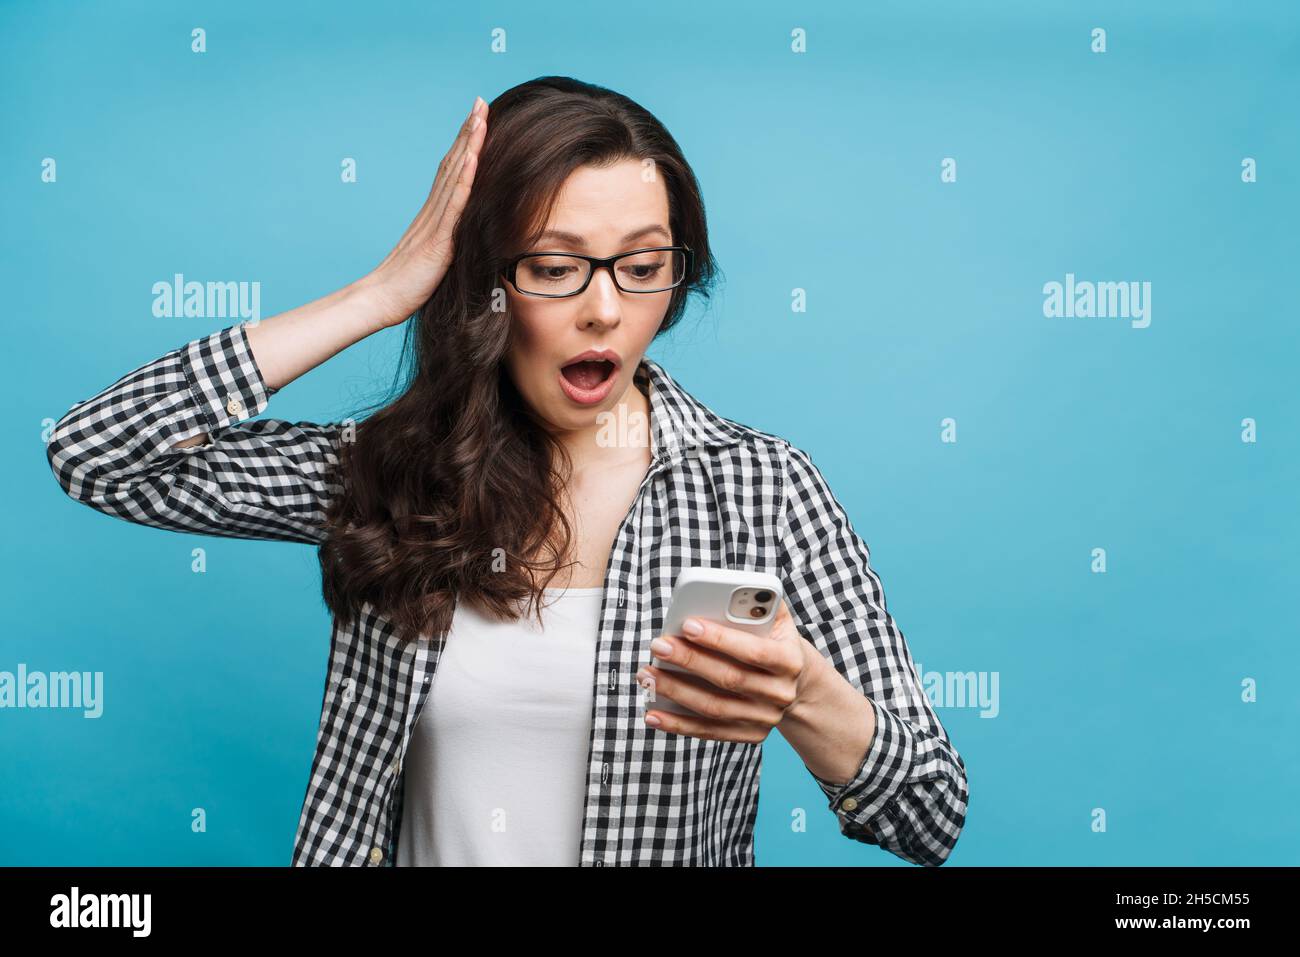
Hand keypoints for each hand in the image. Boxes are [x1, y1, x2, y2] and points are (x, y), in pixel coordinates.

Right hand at [363, 96, 488, 325]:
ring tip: (480, 117)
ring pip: (454, 175)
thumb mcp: (436, 259)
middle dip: (468, 132)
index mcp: (433, 215)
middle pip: (453, 163)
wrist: (381, 300)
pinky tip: (473, 157)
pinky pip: (453, 203)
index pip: (452, 171)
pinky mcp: (437, 238)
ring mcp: (434, 222)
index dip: (465, 144)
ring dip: (469, 145)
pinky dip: (464, 178)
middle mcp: (432, 211)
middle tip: (480, 102)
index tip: (478, 118)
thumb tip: (467, 237)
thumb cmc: (408, 286)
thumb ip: (450, 242)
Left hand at [635, 599, 826, 742]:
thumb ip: (757, 603)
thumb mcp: (776, 619)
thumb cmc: (772, 641)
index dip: (720, 639)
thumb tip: (725, 592)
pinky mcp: (749, 735)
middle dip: (689, 660)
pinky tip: (653, 714)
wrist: (795, 682)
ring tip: (647, 675)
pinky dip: (678, 725)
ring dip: (676, 692)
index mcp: (790, 660)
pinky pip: (709, 732)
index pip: (753, 650)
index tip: (687, 625)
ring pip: (714, 708)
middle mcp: (780, 693)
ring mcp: (765, 718)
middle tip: (658, 645)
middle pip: (729, 679)